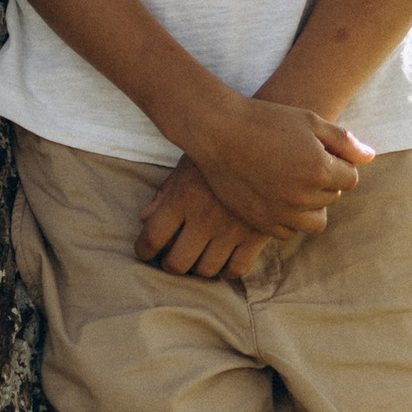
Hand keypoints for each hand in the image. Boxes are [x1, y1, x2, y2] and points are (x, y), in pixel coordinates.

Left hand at [134, 158, 276, 282]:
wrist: (268, 141)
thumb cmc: (221, 149)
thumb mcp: (187, 164)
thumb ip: (165, 193)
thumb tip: (144, 219)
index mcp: (183, 197)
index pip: (152, 237)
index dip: (143, 250)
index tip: (144, 252)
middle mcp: (204, 218)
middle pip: (177, 263)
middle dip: (170, 265)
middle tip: (172, 260)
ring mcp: (232, 230)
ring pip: (207, 270)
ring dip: (198, 269)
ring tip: (198, 260)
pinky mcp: (256, 235)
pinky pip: (237, 268)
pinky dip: (227, 270)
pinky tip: (224, 261)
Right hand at [185, 95, 373, 247]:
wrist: (218, 132)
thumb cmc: (266, 120)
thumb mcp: (309, 121)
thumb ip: (344, 141)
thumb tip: (370, 157)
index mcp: (319, 169)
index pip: (351, 178)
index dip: (340, 163)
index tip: (321, 152)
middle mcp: (302, 196)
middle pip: (334, 197)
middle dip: (325, 181)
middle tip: (302, 162)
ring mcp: (280, 212)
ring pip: (315, 221)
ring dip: (312, 205)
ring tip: (295, 184)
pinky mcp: (261, 222)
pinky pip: (289, 232)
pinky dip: (290, 219)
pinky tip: (279, 197)